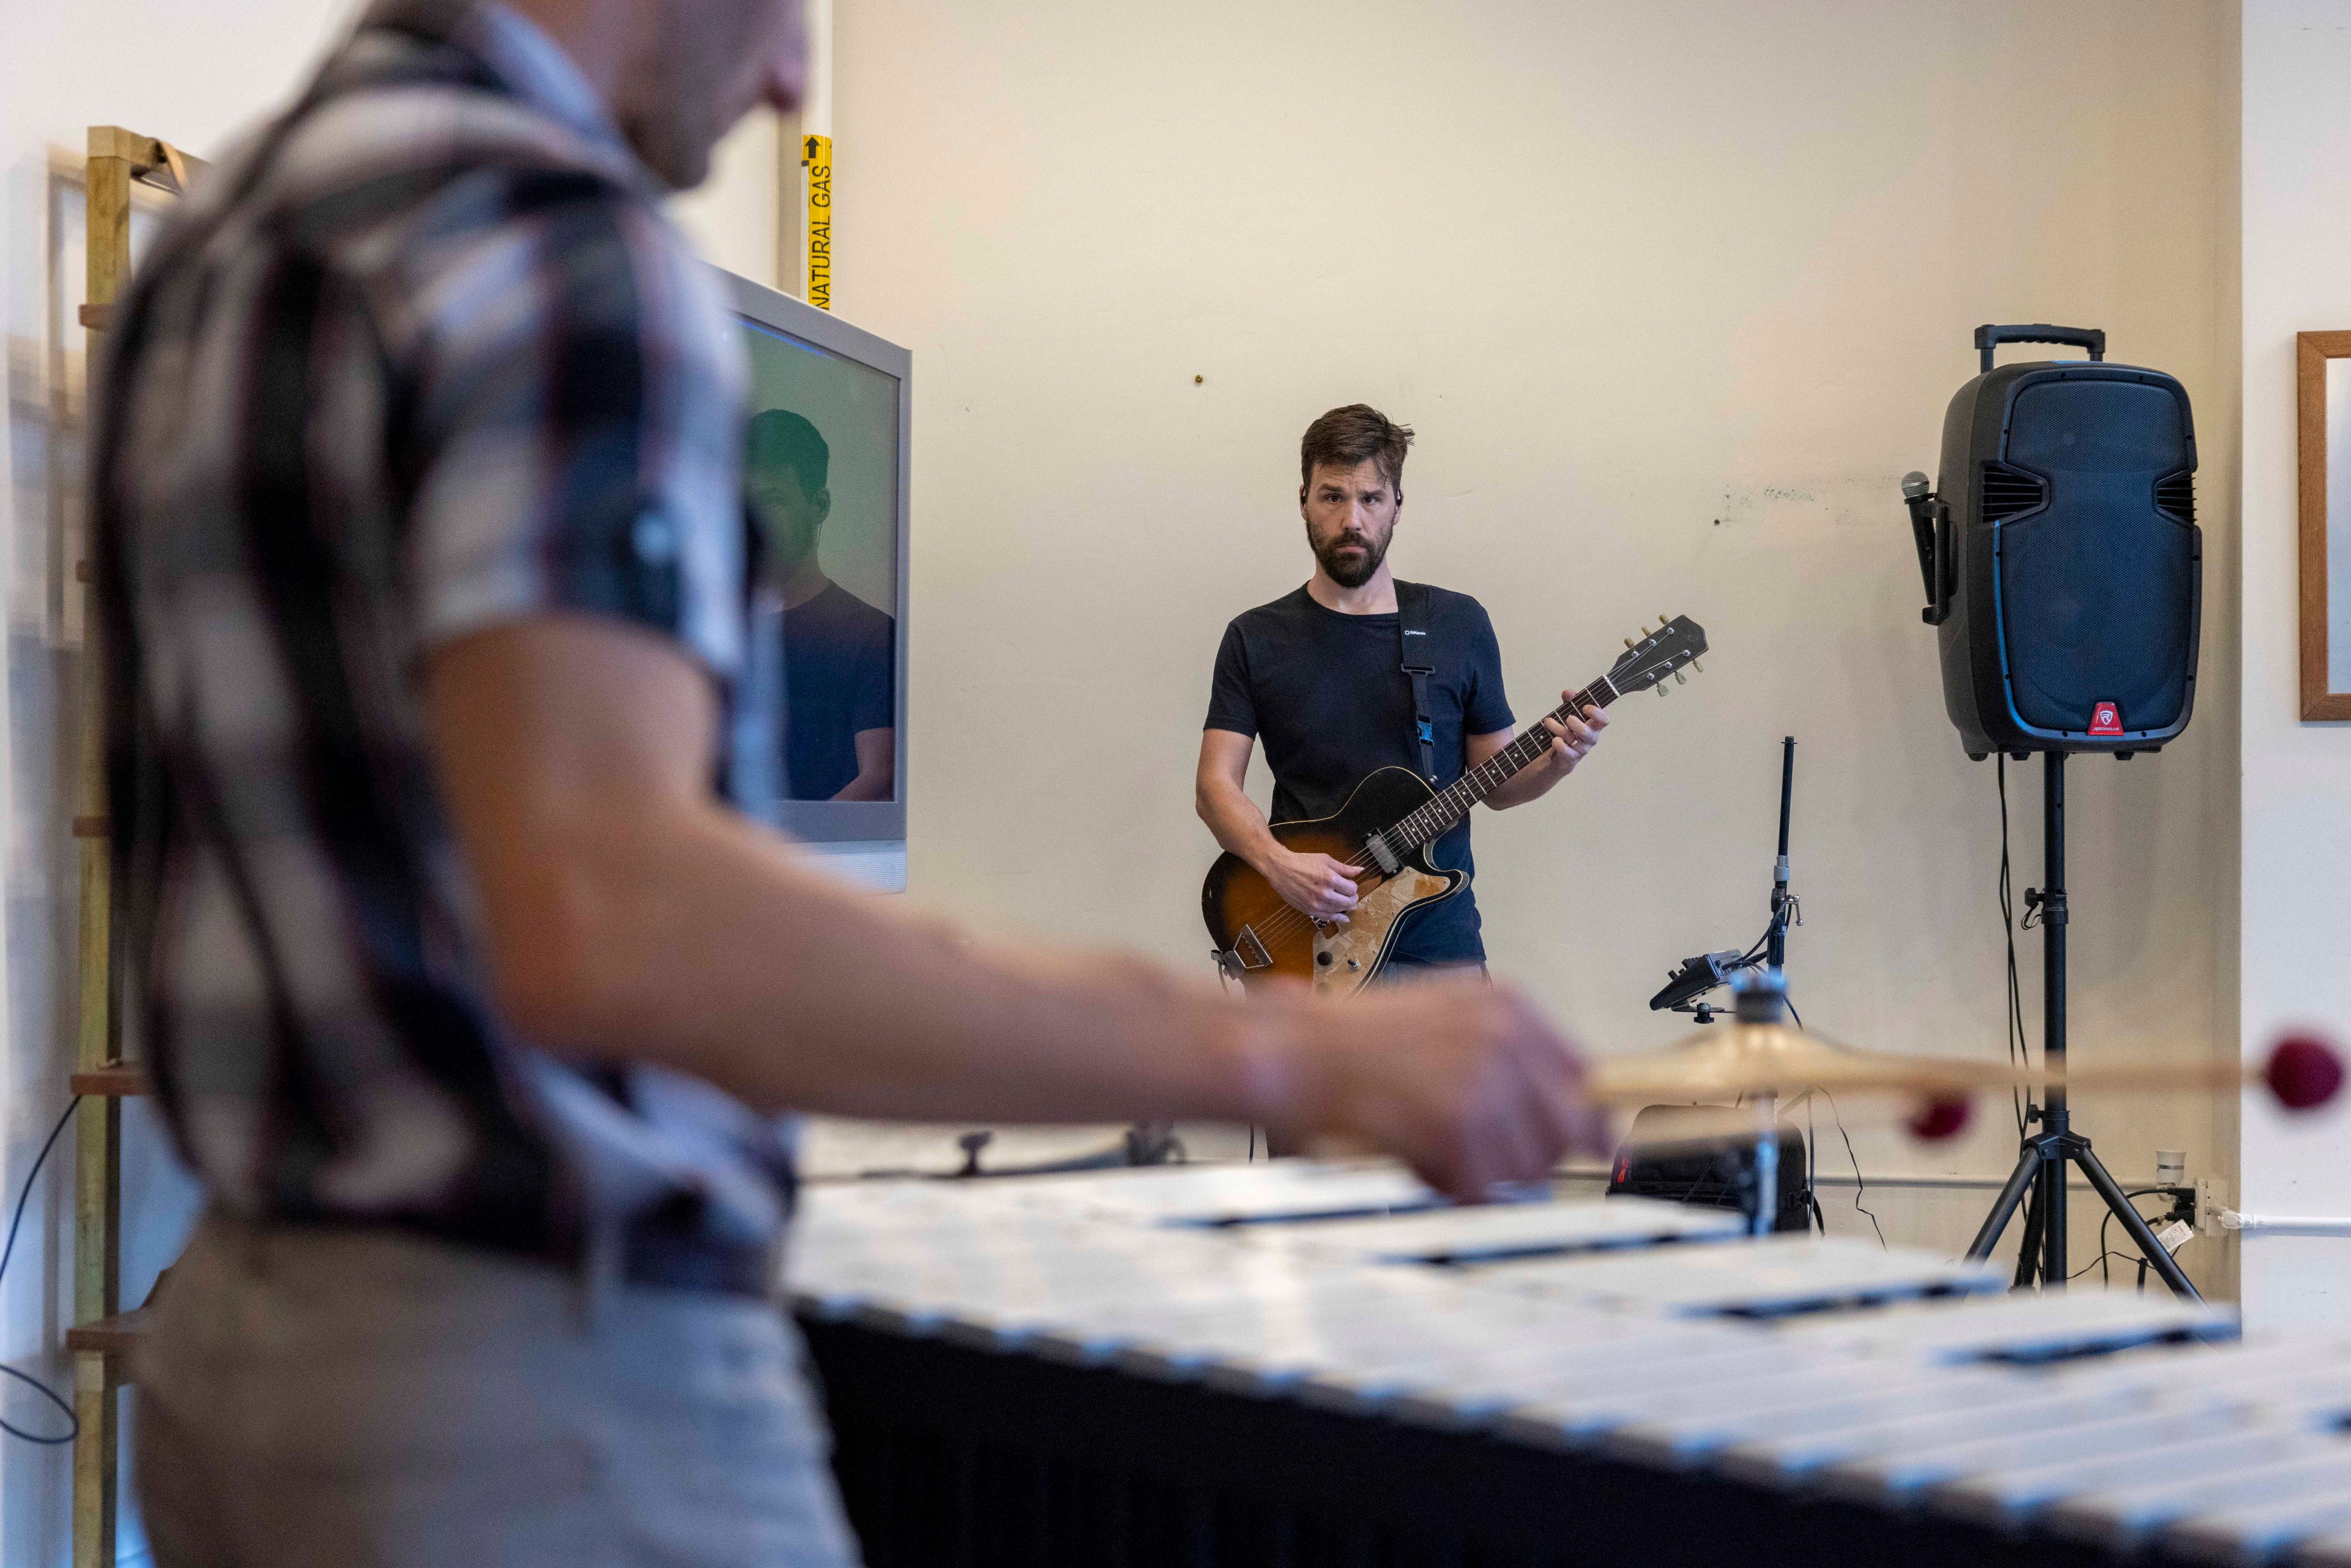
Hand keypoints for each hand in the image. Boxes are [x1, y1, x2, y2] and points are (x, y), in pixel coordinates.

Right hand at [1258, 979, 1607, 1199]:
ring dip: (1483, 1173)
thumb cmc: (1352, 1038)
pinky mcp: (1457, 1126)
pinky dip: (1451, 1188)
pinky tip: (1418, 1159)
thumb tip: (1566, 1103)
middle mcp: (1506, 1037)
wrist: (1294, 1051)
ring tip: (1433, 1146)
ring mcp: (1485, 1081)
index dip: (1583, 1120)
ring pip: (1527, 1166)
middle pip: (1565, 1129)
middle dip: (1528, 1155)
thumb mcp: (1443, 1014)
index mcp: (1509, 1005)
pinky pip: (1483, 1188)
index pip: (1583, 1076)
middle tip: (1479, 1155)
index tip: (1590, 1146)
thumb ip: (1505, 1049)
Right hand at [1263, 847, 1358, 924]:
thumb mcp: (1325, 860)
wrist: (1281, 869)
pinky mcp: (1309, 910)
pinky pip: (1328, 917)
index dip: (1353, 887)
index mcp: (1330, 878)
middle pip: (1348, 902)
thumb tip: (1360, 870)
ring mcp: (1316, 904)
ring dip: (1346, 908)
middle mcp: (1324, 893)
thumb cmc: (1302, 862)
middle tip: (1350, 894)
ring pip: (1339, 910)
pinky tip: (1344, 918)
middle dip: (1352, 898)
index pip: (1352, 889)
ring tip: (1348, 904)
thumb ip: (1344, 868)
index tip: (1349, 884)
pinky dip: (1338, 918)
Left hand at [1538, 695, 1606, 775]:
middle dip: (1576, 724)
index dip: (1597, 714)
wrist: (1556, 754)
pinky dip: (1559, 745)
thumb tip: (1569, 693)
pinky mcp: (1570, 759)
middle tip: (1567, 718)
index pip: (1603, 720)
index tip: (1585, 707)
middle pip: (1588, 733)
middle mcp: (1589, 738)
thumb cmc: (1566, 731)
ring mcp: (1580, 750)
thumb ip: (1569, 701)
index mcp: (1593, 726)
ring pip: (1573, 741)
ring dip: (1559, 729)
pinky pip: (1567, 753)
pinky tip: (1554, 739)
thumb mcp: (1566, 712)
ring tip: (1548, 722)